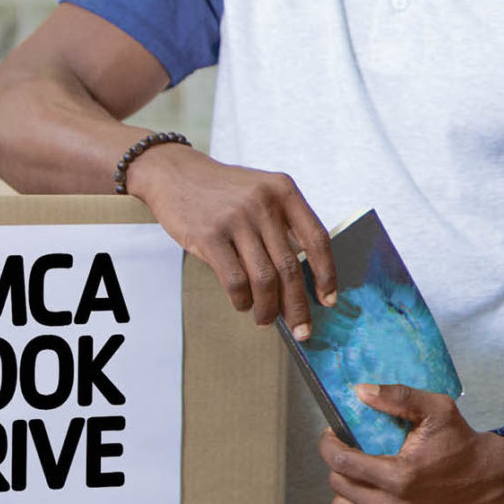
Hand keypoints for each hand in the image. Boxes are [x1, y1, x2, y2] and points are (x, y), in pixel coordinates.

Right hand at [125, 142, 335, 337]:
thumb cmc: (223, 191)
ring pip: (264, 279)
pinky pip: (235, 280)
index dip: (326, 274)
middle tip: (302, 330)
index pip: (317, 239)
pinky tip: (242, 304)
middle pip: (290, 267)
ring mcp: (236, 219)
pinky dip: (242, 300)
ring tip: (265, 320)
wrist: (175, 173)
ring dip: (268, 309)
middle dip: (298, 306)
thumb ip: (284, 224)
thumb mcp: (262, 192)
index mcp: (284, 191)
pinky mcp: (209, 236)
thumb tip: (304, 279)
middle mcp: (263, 203)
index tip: (328, 300)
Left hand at [321, 386, 503, 503]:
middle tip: (352, 452)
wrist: (488, 480)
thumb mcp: (437, 409)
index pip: (341, 461)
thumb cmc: (461, 443)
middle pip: (338, 485)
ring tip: (360, 477)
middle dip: (339, 464)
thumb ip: (398, 397)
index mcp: (401, 476)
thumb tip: (359, 392)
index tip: (333, 435)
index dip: (328, 444)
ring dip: (345, 491)